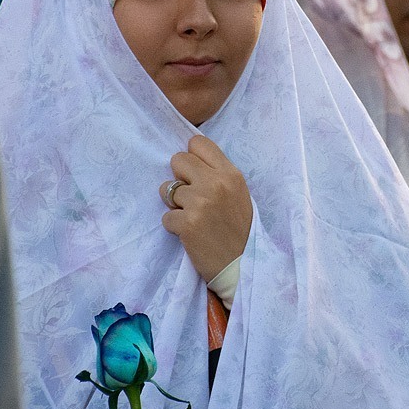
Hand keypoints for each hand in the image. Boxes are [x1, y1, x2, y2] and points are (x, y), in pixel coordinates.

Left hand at [159, 135, 253, 282]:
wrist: (242, 266)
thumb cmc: (239, 229)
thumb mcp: (238, 193)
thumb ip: (217, 174)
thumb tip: (188, 161)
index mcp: (230, 173)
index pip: (197, 142)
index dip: (192, 158)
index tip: (195, 174)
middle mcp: (215, 183)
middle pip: (177, 159)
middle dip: (179, 177)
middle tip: (190, 197)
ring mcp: (200, 202)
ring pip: (166, 189)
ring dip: (175, 205)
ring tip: (192, 218)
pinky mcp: (187, 224)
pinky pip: (166, 216)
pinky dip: (174, 227)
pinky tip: (190, 234)